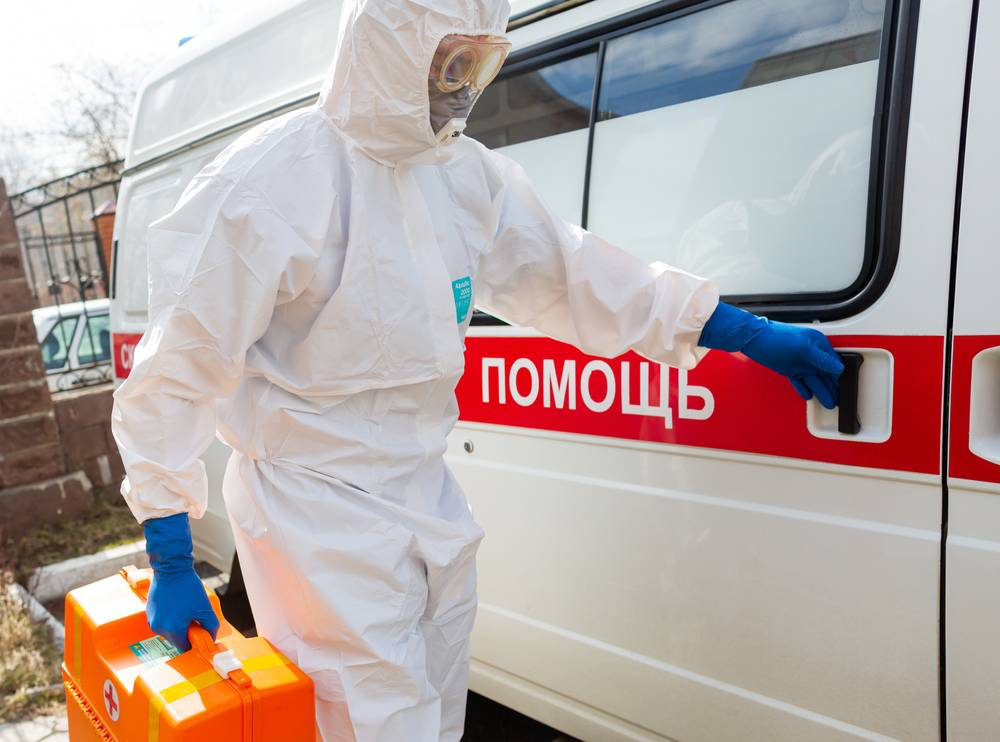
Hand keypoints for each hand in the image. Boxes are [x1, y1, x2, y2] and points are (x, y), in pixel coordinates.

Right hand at [143, 513, 219, 651]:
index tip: (199, 634)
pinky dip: (170, 617)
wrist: (171, 568)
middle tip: (194, 617)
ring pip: (168, 630)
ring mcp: (152, 620)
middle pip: (175, 638)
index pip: (183, 647)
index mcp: (172, 629)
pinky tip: (177, 605)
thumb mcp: (204, 607)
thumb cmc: (187, 587)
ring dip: (177, 624)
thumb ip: (210, 626)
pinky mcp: (149, 611)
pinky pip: (162, 621)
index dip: (193, 642)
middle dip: (186, 631)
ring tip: (185, 608)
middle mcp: (158, 628)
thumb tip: (210, 637)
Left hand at [699, 302, 843, 408]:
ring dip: (821, 392)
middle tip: (839, 401)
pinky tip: (809, 396)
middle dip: (832, 388)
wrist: (753, 339)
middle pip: (825, 374)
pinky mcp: (789, 369)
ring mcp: (800, 362)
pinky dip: (804, 389)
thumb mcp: (802, 347)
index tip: (845, 388)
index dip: (839, 377)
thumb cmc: (777, 338)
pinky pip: (799, 381)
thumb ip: (820, 358)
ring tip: (829, 403)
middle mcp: (811, 354)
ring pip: (814, 380)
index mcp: (818, 345)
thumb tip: (837, 368)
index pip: (834, 363)